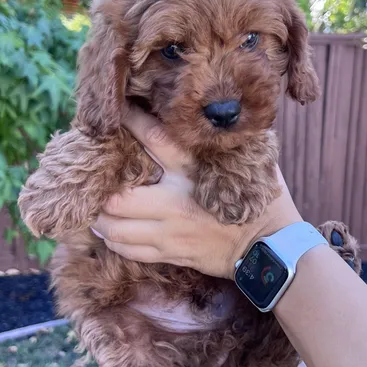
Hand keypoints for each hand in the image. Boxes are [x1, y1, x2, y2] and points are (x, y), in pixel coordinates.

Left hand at [91, 106, 301, 278]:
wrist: (272, 248)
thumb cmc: (264, 200)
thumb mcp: (249, 162)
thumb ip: (226, 142)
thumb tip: (214, 115)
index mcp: (194, 172)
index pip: (155, 139)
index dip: (132, 122)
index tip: (118, 111)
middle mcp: (175, 203)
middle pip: (119, 200)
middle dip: (101, 191)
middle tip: (95, 181)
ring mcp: (170, 234)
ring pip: (117, 230)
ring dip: (101, 219)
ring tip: (96, 209)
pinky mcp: (171, 254)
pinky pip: (130, 252)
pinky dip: (114, 240)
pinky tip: (110, 232)